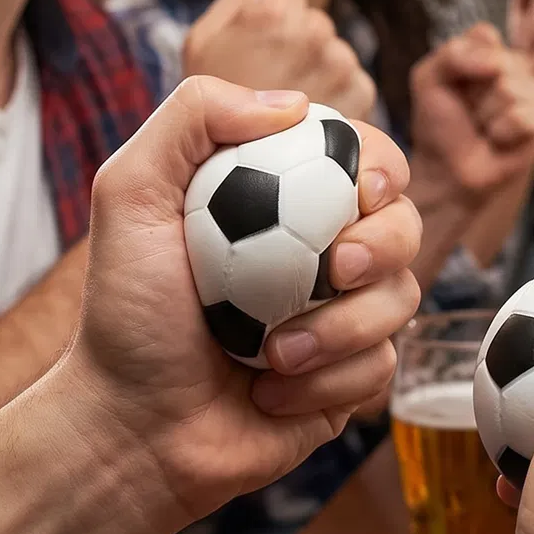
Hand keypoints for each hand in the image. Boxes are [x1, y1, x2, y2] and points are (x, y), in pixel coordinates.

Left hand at [60, 79, 420, 530]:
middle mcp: (326, 255)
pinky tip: (272, 394)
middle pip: (406, 225)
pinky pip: (382, 366)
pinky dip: (328, 381)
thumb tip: (297, 104)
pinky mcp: (355, 379)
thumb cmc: (127, 313)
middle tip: (338, 269)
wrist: (132, 429)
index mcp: (288, 202)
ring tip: (275, 355)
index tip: (366, 187)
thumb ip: (193, 118)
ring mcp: (347, 318)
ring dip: (343, 328)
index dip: (384, 165)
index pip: (365, 161)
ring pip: (403, 299)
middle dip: (386, 245)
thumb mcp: (131, 194)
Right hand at [181, 0, 376, 120]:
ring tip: (288, 104)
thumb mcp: (200, 44)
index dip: (272, 24)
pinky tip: (310, 118)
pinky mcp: (360, 92)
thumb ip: (234, 5)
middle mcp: (312, 31)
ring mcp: (340, 61)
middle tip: (272, 79)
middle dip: (299, 46)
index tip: (258, 51)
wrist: (232, 170)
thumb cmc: (210, 107)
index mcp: (271, 11)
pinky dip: (338, 97)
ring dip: (320, 72)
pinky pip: (353, 83)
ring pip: (336, 53)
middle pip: (315, 24)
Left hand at [410, 24, 533, 208]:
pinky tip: (498, 140)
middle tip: (469, 112)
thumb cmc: (439, 124)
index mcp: (489, 51)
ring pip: (510, 90)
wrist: (448, 170)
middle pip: (499, 64)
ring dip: (486, 116)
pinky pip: (524, 117)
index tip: (453, 85)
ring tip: (483, 128)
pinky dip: (502, 132)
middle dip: (474, 93)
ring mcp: (533, 94)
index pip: (484, 35)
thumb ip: (454, 55)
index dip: (464, 63)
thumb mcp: (429, 79)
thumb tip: (497, 64)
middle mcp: (515, 68)